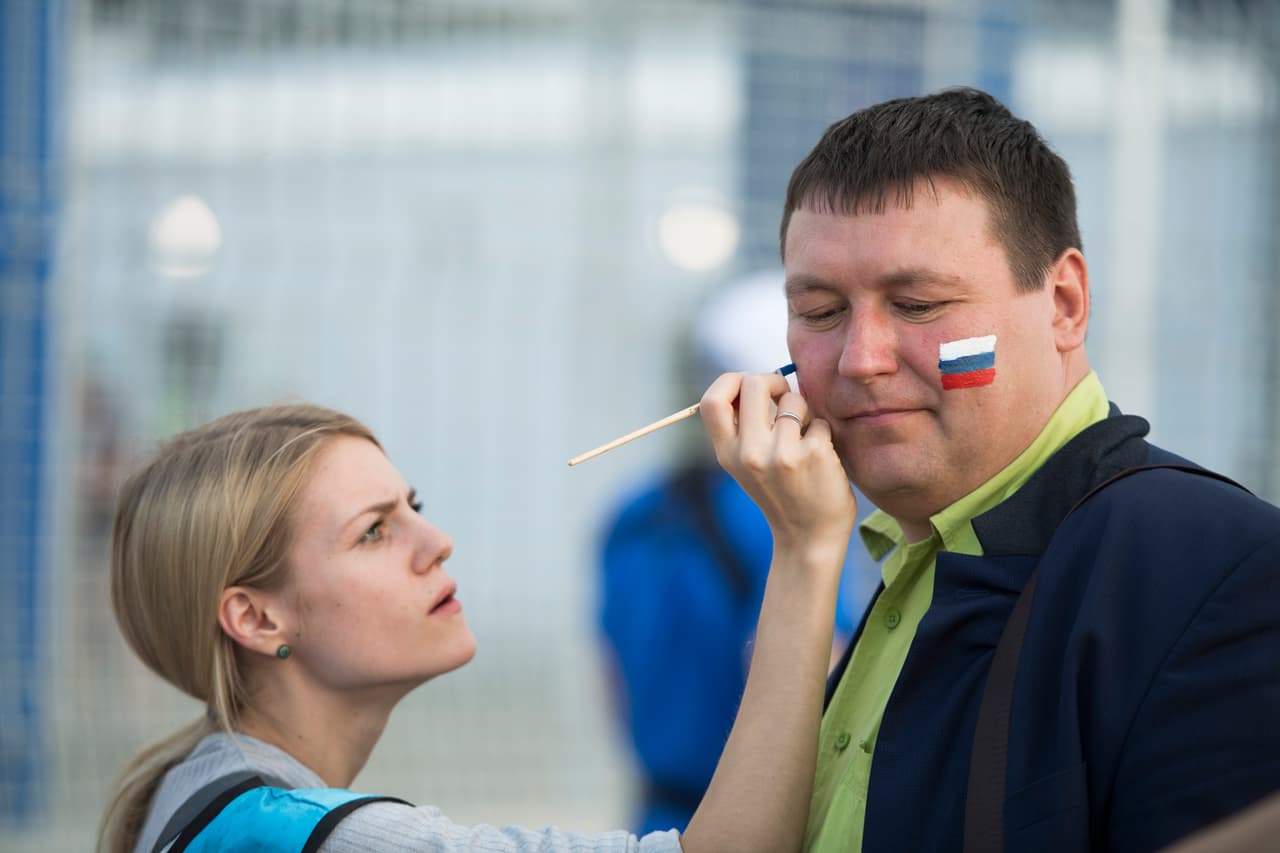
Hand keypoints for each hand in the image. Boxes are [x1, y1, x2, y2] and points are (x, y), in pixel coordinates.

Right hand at [699, 371, 856, 559]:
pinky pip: (820, 421)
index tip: (748, 386)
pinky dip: (823, 433)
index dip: (730, 381)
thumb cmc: (780, 492)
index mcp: (727, 453)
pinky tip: (820, 457)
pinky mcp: (814, 455)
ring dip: (803, 413)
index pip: (712, 400)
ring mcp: (783, 454)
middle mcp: (750, 452)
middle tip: (783, 396)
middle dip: (773, 382)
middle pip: (754, 383)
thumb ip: (742, 427)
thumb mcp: (745, 465)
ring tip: (803, 439)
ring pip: (794, 399)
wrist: (808, 538)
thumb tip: (754, 381)